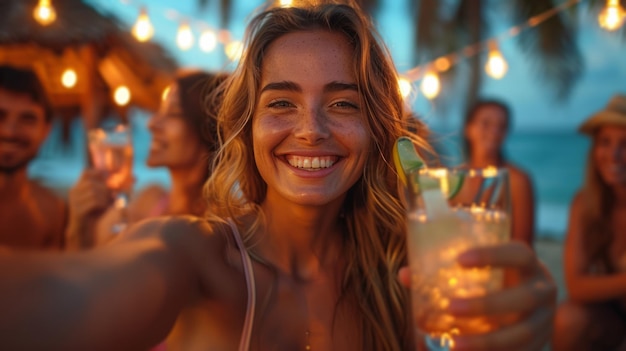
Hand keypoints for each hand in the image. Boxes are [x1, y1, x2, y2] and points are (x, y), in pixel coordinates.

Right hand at [66, 170, 112, 247]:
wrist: (85, 232)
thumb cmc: (98, 213)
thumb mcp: (108, 198)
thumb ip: (119, 188)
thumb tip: (135, 178)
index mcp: (80, 186)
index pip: (87, 172)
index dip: (99, 172)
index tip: (113, 176)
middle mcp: (74, 191)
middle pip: (92, 183)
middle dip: (106, 189)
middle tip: (114, 195)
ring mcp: (74, 201)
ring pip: (93, 191)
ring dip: (105, 197)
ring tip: (109, 204)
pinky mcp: (77, 210)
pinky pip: (93, 202)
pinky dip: (102, 204)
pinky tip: (105, 209)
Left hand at [399, 242, 556, 350]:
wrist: (532, 308)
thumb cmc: (496, 283)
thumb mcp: (481, 273)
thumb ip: (446, 272)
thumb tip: (406, 275)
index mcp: (529, 265)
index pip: (518, 253)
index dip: (492, 255)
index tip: (460, 260)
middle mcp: (544, 291)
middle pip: (523, 298)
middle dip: (486, 305)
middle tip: (451, 307)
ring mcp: (546, 321)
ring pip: (522, 334)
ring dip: (487, 341)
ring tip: (454, 345)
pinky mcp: (541, 345)